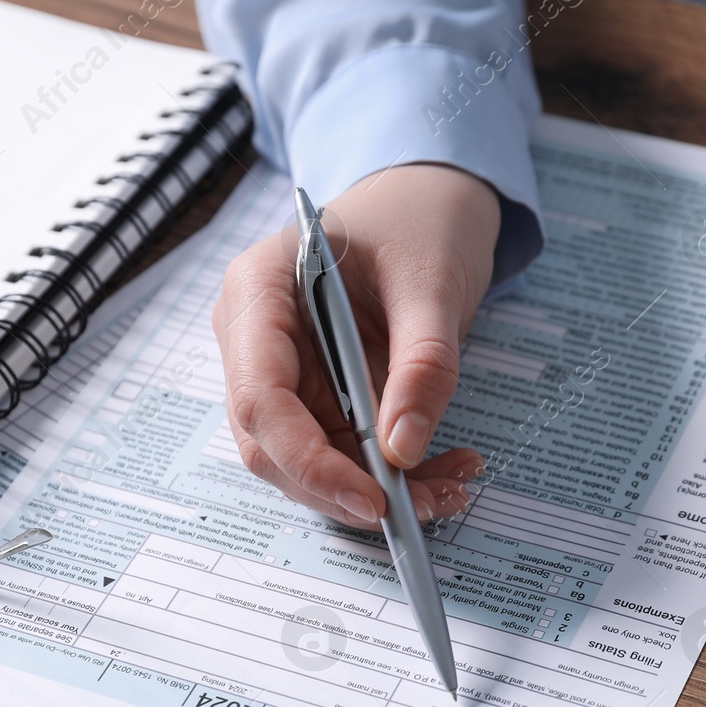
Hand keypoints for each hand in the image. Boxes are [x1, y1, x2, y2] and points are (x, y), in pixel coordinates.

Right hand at [213, 163, 498, 527]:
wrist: (428, 198)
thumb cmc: (420, 218)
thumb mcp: (433, 282)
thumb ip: (422, 363)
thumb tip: (405, 448)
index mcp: (259, 289)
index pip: (260, 397)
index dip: (309, 460)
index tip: (373, 497)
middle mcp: (255, 337)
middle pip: (275, 443)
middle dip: (347, 486)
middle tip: (424, 508)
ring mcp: (283, 369)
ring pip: (310, 458)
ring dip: (377, 489)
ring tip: (450, 489)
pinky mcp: (317, 393)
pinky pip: (343, 451)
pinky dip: (391, 474)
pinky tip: (442, 473)